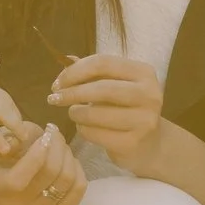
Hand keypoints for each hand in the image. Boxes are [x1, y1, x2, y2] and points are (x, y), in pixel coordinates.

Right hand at [0, 122, 85, 204]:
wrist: (5, 202)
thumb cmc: (0, 169)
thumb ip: (7, 140)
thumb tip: (24, 136)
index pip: (22, 175)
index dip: (38, 152)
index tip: (45, 134)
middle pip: (50, 172)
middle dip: (57, 146)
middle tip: (55, 133)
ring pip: (67, 178)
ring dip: (68, 155)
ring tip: (60, 146)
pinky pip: (79, 188)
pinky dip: (78, 169)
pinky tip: (68, 161)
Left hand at [51, 52, 164, 172]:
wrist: (150, 144)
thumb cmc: (127, 109)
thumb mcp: (116, 85)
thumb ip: (94, 72)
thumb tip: (66, 59)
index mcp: (144, 72)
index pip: (103, 63)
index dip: (75, 71)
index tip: (58, 82)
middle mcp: (149, 94)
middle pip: (100, 88)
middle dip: (72, 92)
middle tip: (53, 98)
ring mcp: (143, 120)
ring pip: (95, 113)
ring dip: (76, 112)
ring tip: (73, 113)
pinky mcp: (132, 143)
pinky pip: (95, 134)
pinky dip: (82, 129)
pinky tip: (84, 127)